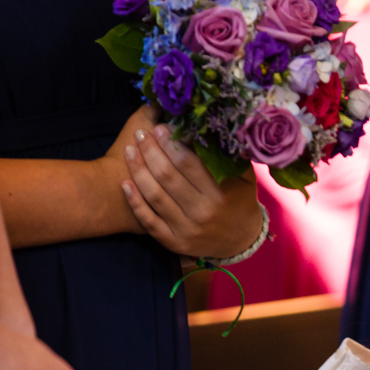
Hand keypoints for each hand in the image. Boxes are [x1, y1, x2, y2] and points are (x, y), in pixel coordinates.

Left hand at [117, 111, 262, 258]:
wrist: (241, 241)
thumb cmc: (241, 201)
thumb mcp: (245, 178)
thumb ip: (229, 155)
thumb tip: (207, 129)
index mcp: (219, 194)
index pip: (188, 164)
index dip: (171, 143)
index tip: (161, 128)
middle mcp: (202, 213)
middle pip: (167, 176)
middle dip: (151, 151)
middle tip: (141, 134)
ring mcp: (186, 229)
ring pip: (154, 196)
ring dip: (138, 170)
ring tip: (130, 150)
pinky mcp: (174, 241)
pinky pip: (149, 221)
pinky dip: (135, 202)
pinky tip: (125, 184)